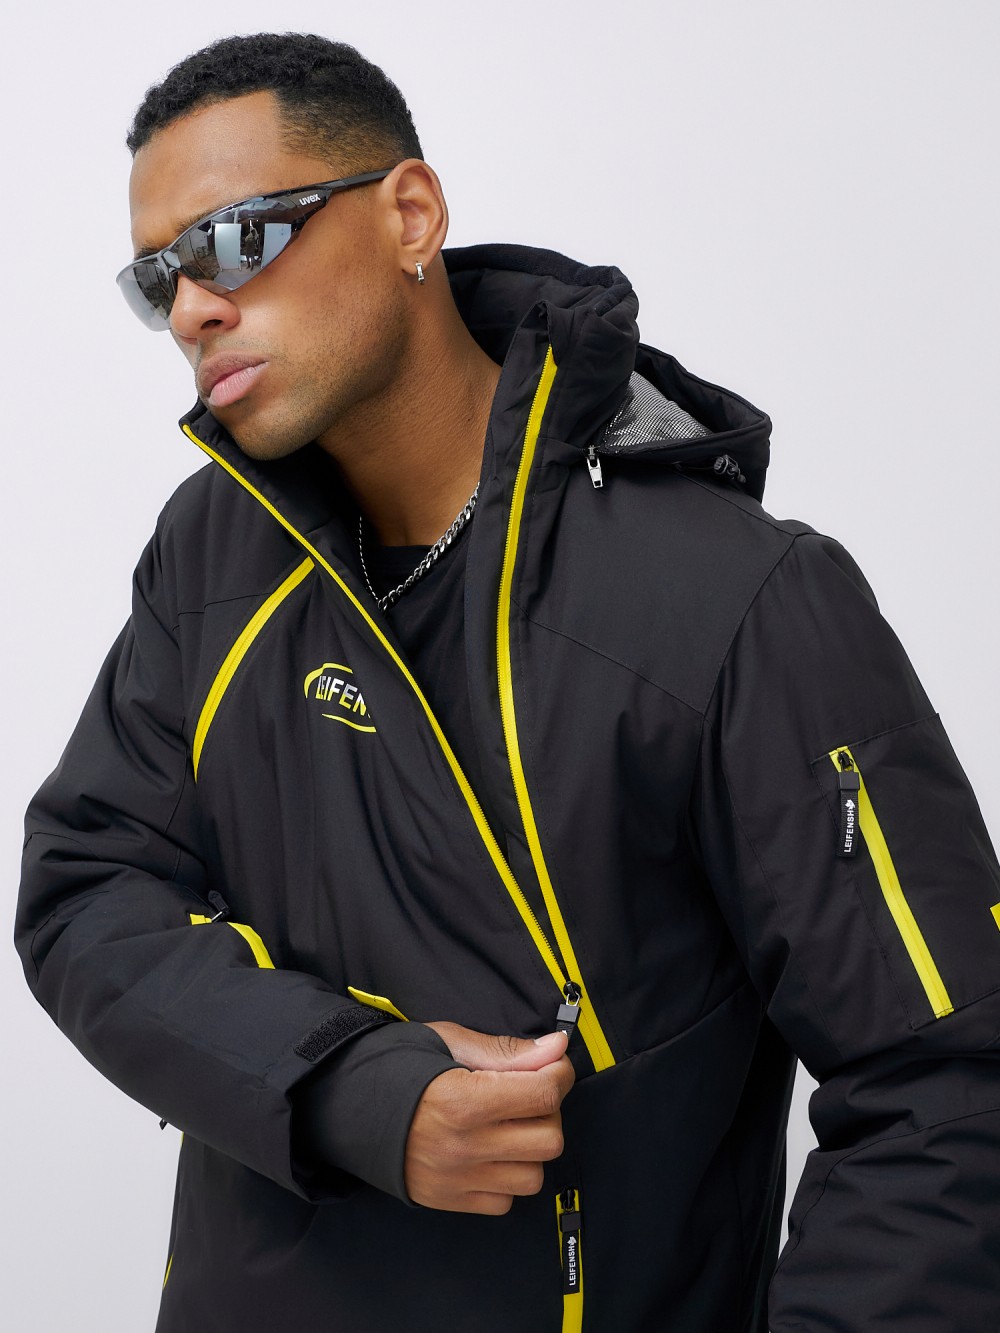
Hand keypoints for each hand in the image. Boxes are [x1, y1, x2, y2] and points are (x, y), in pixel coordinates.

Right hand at [404, 1023, 574, 1214]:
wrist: (345, 1106)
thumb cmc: (398, 1066)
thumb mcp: (447, 1043)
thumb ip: (505, 1051)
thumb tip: (557, 1049)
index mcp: (463, 1100)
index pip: (543, 1094)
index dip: (560, 1074)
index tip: (552, 1065)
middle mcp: (464, 1147)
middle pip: (549, 1139)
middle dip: (549, 1111)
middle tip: (527, 1094)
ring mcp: (457, 1180)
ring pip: (533, 1176)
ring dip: (531, 1148)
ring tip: (508, 1125)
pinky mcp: (449, 1202)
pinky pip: (505, 1201)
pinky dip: (506, 1177)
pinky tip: (489, 1151)